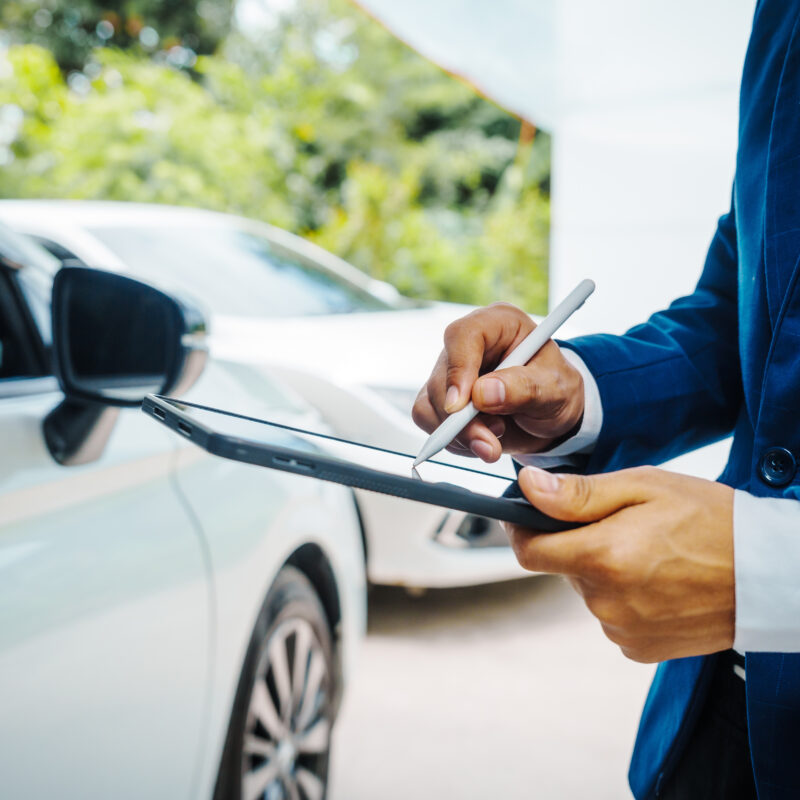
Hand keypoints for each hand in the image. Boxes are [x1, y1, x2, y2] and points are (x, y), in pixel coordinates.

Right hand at [411, 303, 584, 461]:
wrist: (551, 415)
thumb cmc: (556, 391)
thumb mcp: (555, 389)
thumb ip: (524, 389)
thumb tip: (483, 393)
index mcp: (498, 324)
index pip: (463, 336)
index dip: (458, 369)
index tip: (461, 405)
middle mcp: (469, 345)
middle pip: (442, 377)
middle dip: (461, 419)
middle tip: (489, 442)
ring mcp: (451, 371)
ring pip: (431, 402)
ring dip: (458, 434)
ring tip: (494, 442)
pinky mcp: (442, 397)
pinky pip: (429, 419)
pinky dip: (453, 440)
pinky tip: (480, 441)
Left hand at [505, 465, 734, 662]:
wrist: (769, 574)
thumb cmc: (709, 519)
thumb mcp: (643, 487)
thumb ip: (578, 494)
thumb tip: (526, 488)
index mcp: (603, 558)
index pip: (528, 551)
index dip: (521, 529)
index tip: (525, 513)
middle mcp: (606, 602)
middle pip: (562, 567)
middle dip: (577, 543)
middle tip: (620, 524)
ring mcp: (622, 630)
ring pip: (587, 590)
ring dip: (602, 570)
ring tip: (648, 552)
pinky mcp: (639, 649)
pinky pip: (610, 615)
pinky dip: (622, 596)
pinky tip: (656, 580)